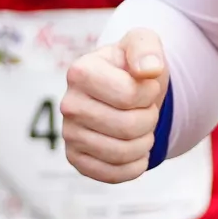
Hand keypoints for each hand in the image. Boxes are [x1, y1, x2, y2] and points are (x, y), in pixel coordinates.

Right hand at [61, 28, 168, 182]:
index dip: (149, 93)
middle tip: (147, 110)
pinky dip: (134, 166)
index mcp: (80, 71)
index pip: (129, 95)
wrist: (124, 91)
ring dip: (145, 142)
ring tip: (141, 128)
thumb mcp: (143, 44)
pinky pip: (112, 174)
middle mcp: (68, 104)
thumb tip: (149, 70)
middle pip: (128, 127)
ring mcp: (69, 134)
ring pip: (122, 152)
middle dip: (149, 119)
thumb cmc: (132, 66)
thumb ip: (147, 48)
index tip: (146, 86)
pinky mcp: (75, 159)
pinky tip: (136, 151)